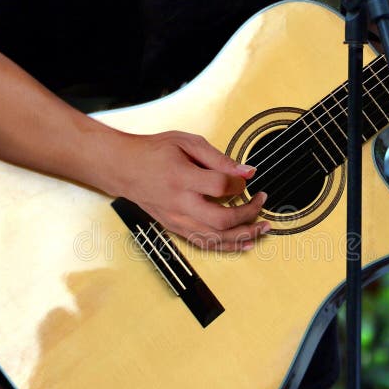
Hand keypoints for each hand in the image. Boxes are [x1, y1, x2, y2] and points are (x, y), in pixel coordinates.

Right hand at [113, 131, 269, 251]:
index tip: (245, 177)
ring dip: (244, 235)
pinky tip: (245, 242)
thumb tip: (246, 171)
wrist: (125, 168)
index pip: (219, 186)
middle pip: (221, 220)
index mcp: (181, 177)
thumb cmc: (154, 152)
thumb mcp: (187, 142)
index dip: (238, 183)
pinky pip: (205, 243)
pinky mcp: (176, 228)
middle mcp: (179, 203)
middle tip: (261, 201)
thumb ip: (219, 158)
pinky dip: (228, 246)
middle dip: (249, 214)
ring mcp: (177, 220)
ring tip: (263, 228)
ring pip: (216, 238)